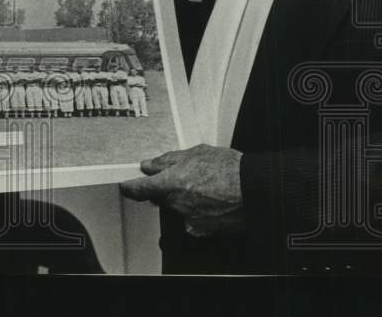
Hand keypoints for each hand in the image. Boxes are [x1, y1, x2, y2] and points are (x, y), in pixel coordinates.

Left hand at [119, 144, 244, 236]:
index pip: (139, 189)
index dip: (130, 187)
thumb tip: (150, 165)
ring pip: (177, 206)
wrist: (255, 189)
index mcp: (171, 183)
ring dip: (184, 198)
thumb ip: (168, 160)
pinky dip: (197, 211)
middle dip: (167, 187)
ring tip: (205, 186)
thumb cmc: (229, 169)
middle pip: (160, 196)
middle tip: (186, 176)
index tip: (127, 186)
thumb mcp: (196, 153)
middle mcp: (177, 203)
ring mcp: (189, 218)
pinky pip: (191, 219)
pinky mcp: (202, 228)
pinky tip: (210, 201)